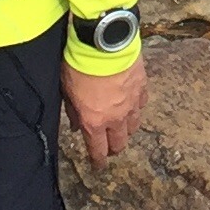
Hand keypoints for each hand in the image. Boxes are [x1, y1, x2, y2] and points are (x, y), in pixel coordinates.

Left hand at [64, 53, 146, 167]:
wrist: (104, 43)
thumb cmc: (80, 66)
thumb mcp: (67, 90)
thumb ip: (73, 112)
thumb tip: (77, 125)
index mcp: (94, 122)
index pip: (98, 150)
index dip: (98, 160)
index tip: (98, 165)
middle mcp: (116, 117)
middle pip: (119, 143)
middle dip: (113, 148)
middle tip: (109, 147)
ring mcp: (132, 103)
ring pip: (133, 126)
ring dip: (126, 129)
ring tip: (121, 127)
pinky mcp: (142, 87)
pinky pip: (141, 104)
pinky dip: (136, 107)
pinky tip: (132, 103)